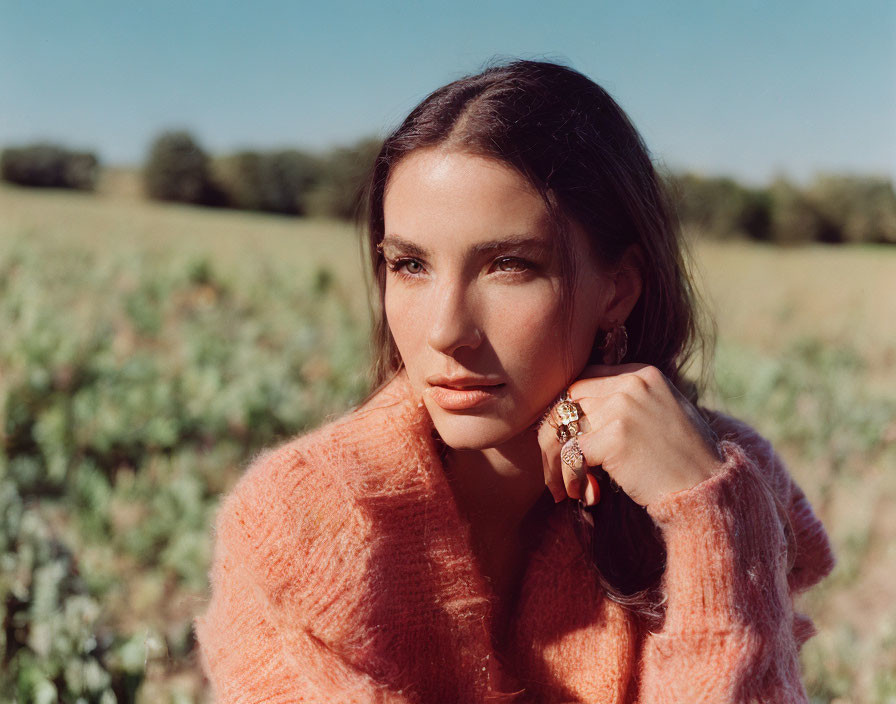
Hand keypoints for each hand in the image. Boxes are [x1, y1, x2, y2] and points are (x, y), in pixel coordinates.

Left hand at [537, 364, 722, 507]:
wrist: (708, 489)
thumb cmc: (685, 458)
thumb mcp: (665, 412)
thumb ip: (631, 401)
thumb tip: (582, 411)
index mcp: (643, 374)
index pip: (586, 381)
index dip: (571, 412)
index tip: (566, 439)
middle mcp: (632, 384)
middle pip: (570, 400)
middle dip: (556, 434)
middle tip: (555, 465)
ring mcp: (623, 408)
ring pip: (566, 427)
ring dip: (558, 460)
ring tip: (563, 486)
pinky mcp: (615, 437)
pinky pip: (572, 454)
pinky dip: (570, 476)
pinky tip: (581, 492)